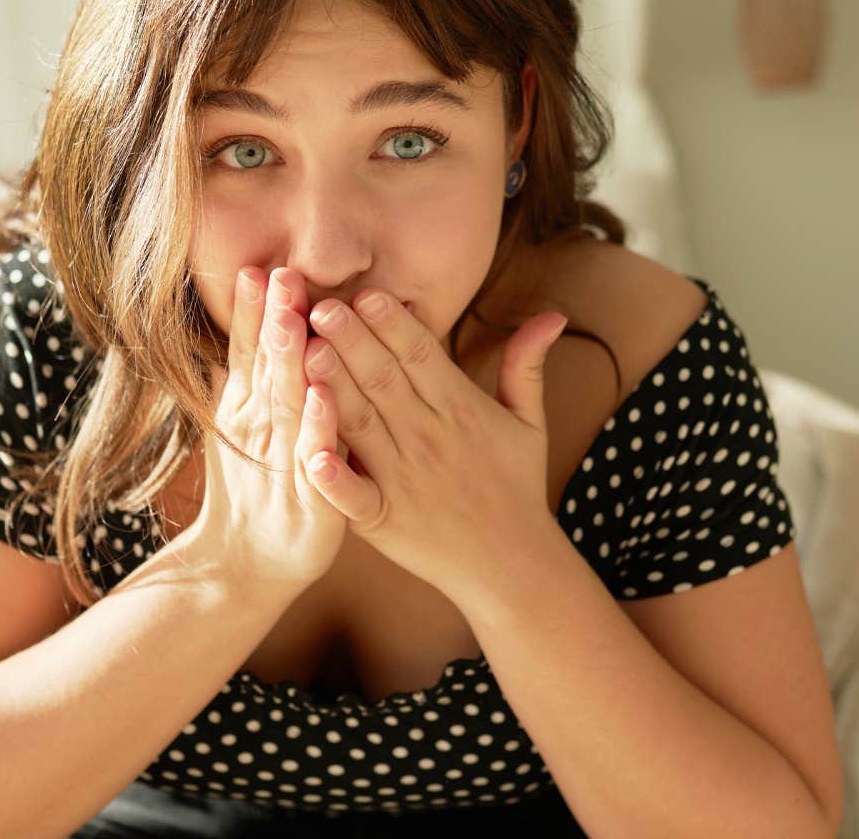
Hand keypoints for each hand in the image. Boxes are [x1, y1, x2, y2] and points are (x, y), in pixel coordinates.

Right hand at [174, 266, 347, 590]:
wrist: (245, 567)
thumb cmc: (252, 490)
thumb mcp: (238, 427)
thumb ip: (242, 376)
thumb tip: (238, 322)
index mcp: (248, 408)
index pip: (250, 350)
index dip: (252, 311)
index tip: (259, 267)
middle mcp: (261, 430)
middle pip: (267, 367)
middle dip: (273, 320)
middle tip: (280, 274)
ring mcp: (283, 463)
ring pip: (287, 405)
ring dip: (290, 363)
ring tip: (295, 321)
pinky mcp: (312, 500)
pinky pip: (316, 460)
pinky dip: (317, 430)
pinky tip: (323, 400)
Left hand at [295, 287, 568, 609]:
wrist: (512, 565)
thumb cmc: (516, 486)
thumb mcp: (529, 422)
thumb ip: (526, 365)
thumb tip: (554, 314)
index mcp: (461, 409)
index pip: (422, 356)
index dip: (393, 323)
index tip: (366, 292)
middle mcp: (429, 438)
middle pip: (385, 380)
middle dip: (352, 340)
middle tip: (319, 304)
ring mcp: (403, 480)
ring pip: (361, 424)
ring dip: (332, 387)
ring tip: (304, 350)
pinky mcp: (382, 520)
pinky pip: (353, 495)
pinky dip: (333, 477)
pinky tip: (310, 454)